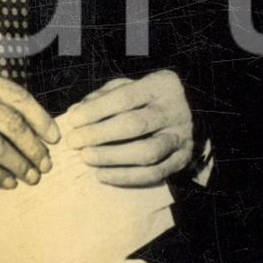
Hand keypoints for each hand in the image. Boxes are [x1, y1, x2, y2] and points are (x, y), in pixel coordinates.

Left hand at [65, 71, 193, 186]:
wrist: (190, 113)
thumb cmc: (149, 99)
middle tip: (74, 142)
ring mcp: (181, 137)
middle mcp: (174, 110)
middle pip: (135, 125)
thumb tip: (75, 113)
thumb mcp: (128, 87)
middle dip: (99, 134)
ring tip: (86, 157)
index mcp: (161, 85)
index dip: (96, 110)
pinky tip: (102, 175)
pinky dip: (125, 177)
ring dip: (111, 157)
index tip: (73, 121)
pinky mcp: (182, 160)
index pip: (125, 97)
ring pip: (146, 152)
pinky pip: (154, 174)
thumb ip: (101, 97)